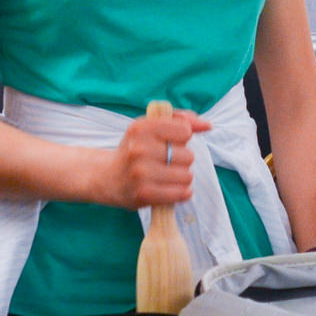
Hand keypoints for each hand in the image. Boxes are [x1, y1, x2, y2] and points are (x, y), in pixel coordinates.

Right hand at [89, 108, 210, 208]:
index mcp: (141, 128)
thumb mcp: (152, 127)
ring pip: (187, 176)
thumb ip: (182, 121)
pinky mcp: (144, 194)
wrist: (108, 177)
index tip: (170, 142)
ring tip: (166, 176)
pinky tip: (170, 188)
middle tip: (164, 162)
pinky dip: (181, 192)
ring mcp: (140, 173)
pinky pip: (181, 193)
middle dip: (182, 160)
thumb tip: (208, 125)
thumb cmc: (137, 149)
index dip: (183, 138)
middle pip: (188, 156)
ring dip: (182, 177)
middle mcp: (139, 149)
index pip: (185, 130)